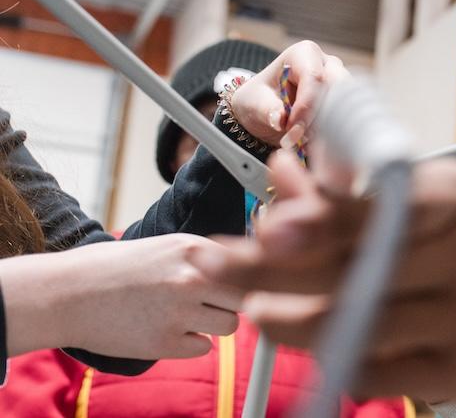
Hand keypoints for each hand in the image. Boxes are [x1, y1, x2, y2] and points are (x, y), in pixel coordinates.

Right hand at [0, 234, 244, 358]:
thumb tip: (247, 271)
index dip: (244, 276)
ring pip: (230, 325)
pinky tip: (166, 331)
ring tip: (184, 316)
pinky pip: (204, 348)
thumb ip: (205, 259)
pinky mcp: (165, 343)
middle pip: (247, 296)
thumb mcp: (165, 248)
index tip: (234, 283)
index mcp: (193, 248)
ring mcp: (179, 312)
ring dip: (214, 324)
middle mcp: (191, 278)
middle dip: (234, 301)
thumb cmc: (113, 269)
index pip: (248, 265)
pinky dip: (191, 344)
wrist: (64, 294)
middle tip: (211, 303)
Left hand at [193, 152, 455, 403]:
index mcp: (455, 205)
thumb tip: (285, 184)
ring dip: (293, 321)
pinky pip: (382, 371)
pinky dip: (339, 358)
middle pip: (352, 271)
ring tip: (254, 311)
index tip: (268, 227)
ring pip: (359, 326)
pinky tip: (314, 344)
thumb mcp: (444, 197)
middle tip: (211, 264)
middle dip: (269, 270)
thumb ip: (366, 196)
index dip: (318, 222)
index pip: (375, 214)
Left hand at [230, 40, 349, 146]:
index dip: (306, 106)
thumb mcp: (254, 103)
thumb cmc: (259, 98)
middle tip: (301, 138)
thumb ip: (267, 109)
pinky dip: (334, 133)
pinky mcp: (347, 101)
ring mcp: (341, 82)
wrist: (266, 108)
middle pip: (338, 88)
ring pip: (348, 105)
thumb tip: (280, 119)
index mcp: (304, 53)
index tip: (292, 131)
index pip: (314, 77)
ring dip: (329, 127)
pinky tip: (315, 143)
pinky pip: (349, 118)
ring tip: (304, 141)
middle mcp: (328, 63)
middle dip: (322, 117)